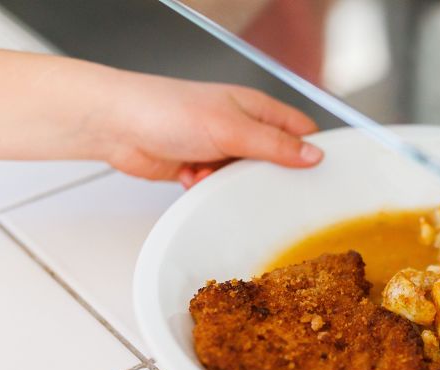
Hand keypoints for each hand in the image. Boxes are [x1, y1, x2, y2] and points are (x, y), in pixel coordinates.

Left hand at [0, 50, 321, 186]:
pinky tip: (194, 178)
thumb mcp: (233, 129)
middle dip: (270, 176)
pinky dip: (208, 188)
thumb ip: (276, 145)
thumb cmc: (167, 109)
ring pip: (245, 178)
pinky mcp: (199, 167)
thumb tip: (314, 155)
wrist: (117, 125)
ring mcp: (220, 148)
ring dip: (232, 184)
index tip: (321, 175)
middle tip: (272, 192)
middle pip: (275, 159)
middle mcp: (241, 127)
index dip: (313, 151)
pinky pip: (218, 187)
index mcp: (257, 109)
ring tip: (218, 177)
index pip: (301, 130)